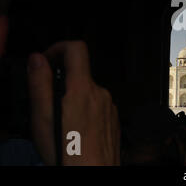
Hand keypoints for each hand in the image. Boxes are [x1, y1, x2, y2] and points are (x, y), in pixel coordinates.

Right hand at [27, 41, 119, 164]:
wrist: (95, 173)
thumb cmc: (69, 154)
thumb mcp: (44, 119)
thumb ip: (40, 85)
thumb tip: (37, 59)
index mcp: (82, 90)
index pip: (76, 48)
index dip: (58, 48)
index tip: (46, 60)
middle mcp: (100, 93)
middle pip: (80, 72)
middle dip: (61, 81)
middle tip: (47, 102)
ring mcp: (109, 105)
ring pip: (87, 90)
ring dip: (73, 98)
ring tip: (62, 122)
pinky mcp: (113, 117)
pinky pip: (97, 104)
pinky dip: (85, 110)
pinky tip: (76, 129)